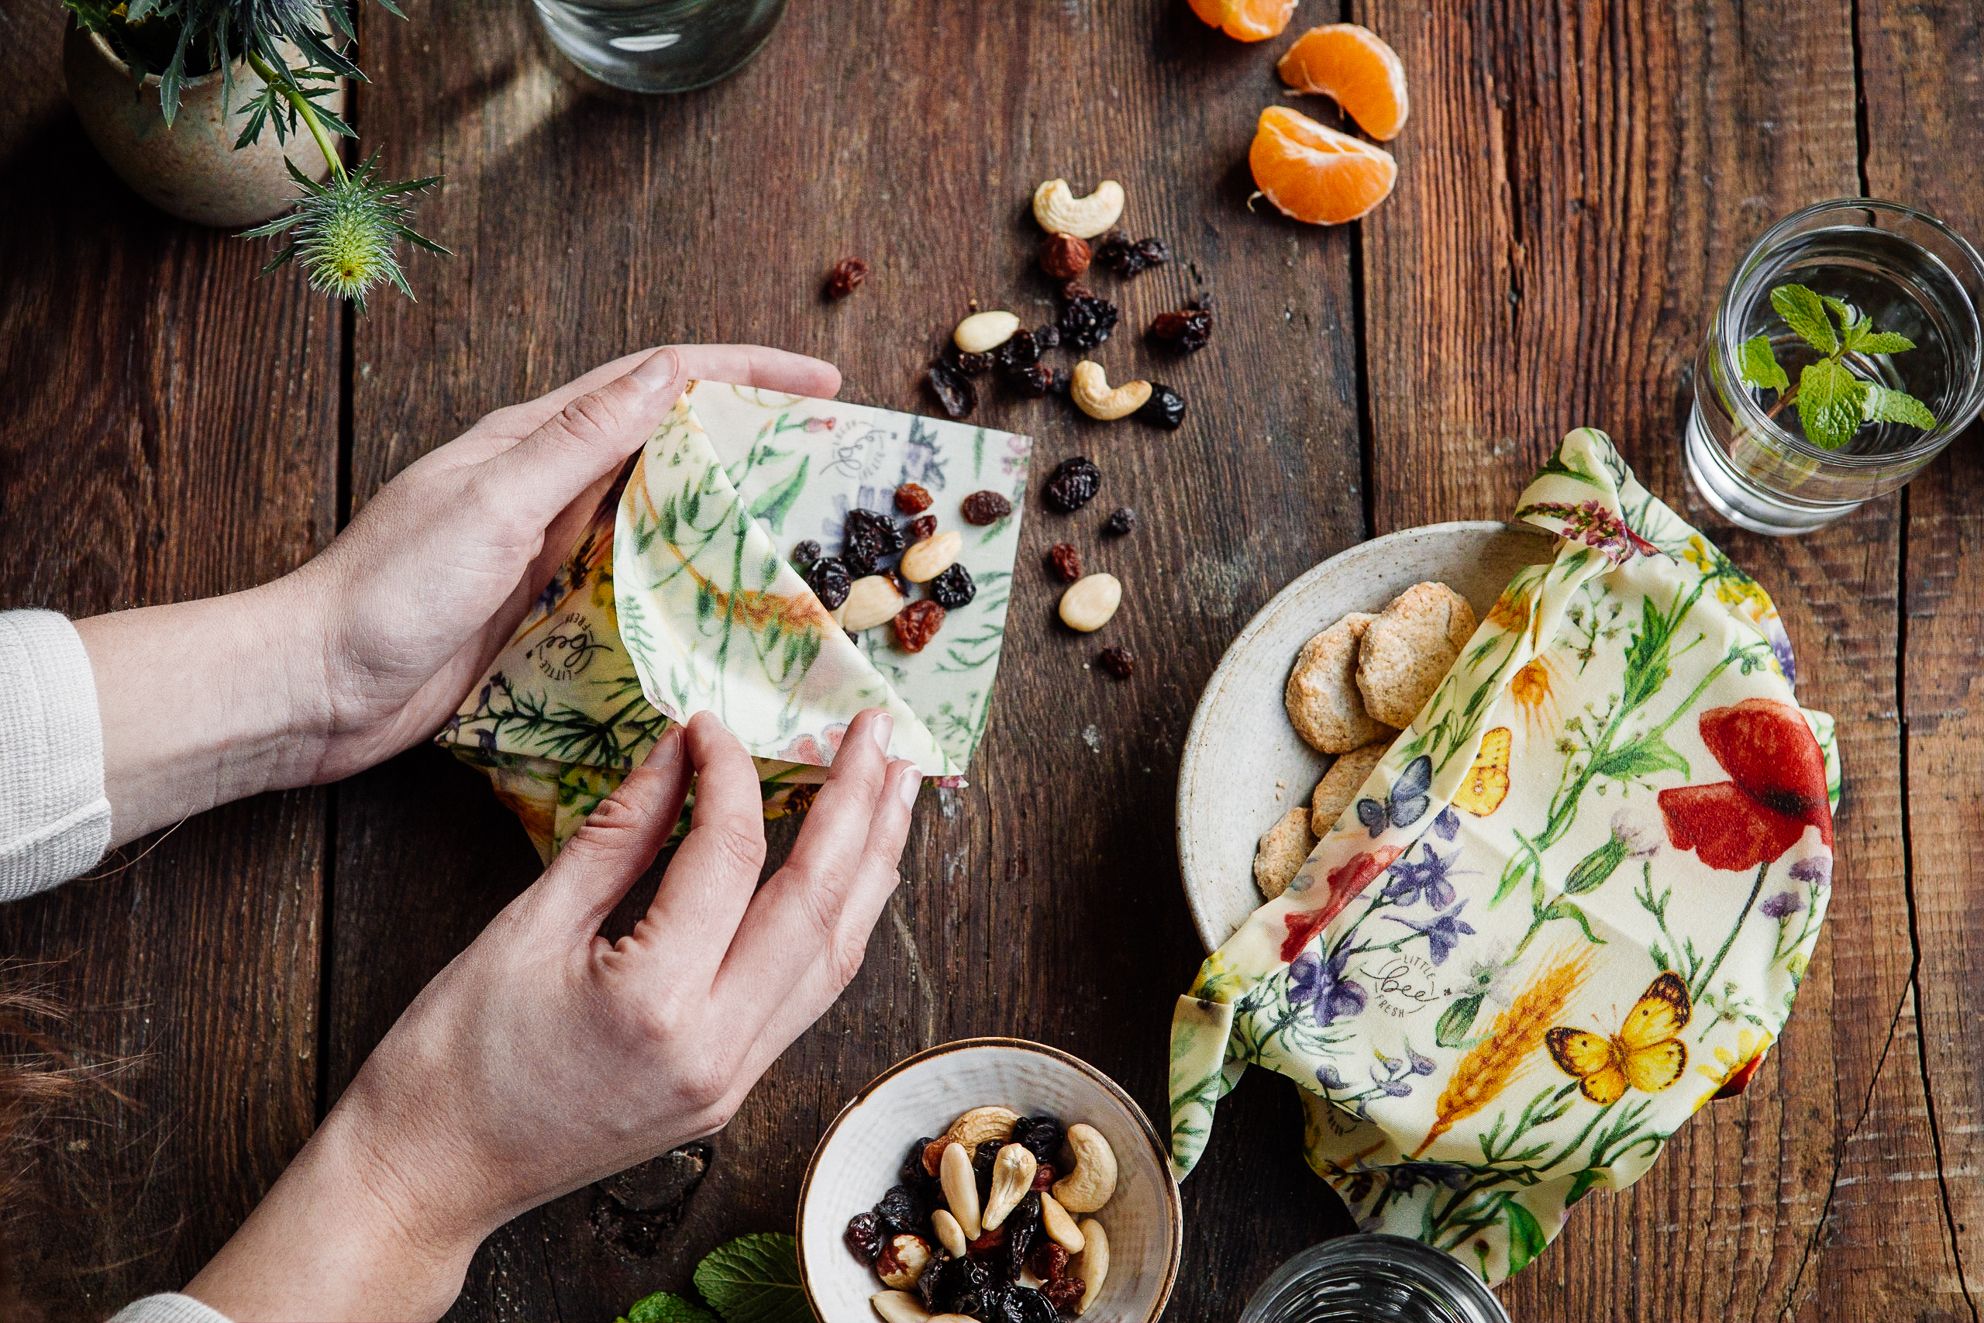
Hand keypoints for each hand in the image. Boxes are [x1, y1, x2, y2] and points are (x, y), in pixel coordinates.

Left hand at [77, 345, 838, 842]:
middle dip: (753, 429)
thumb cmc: (390, 592)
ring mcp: (547, 543)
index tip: (825, 382)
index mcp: (534, 439)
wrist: (316, 687)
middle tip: (830, 452)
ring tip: (800, 520)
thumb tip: (669, 374)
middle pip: (670, 433)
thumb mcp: (492, 502)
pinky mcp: (545, 603)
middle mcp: (547, 481)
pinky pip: (636, 571)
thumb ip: (579, 440)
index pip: (661, 379)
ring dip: (729, 499)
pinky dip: (689, 568)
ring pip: (659, 503)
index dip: (747, 370)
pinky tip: (726, 596)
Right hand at [184, 709, 918, 1321]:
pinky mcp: (733, 1090)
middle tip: (876, 730)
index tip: (709, 723)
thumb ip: (619, 835)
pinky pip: (809, 993)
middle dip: (858, 805)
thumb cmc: (454, 1056)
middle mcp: (716, 1047)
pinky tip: (853, 873)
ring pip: (835, 954)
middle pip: (818, 903)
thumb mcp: (527, 926)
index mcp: (654, 1001)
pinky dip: (839, 921)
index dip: (729, 772)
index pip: (729, 856)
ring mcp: (734, 1078)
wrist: (430, 1176)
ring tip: (895, 786)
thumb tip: (679, 750)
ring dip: (871, 862)